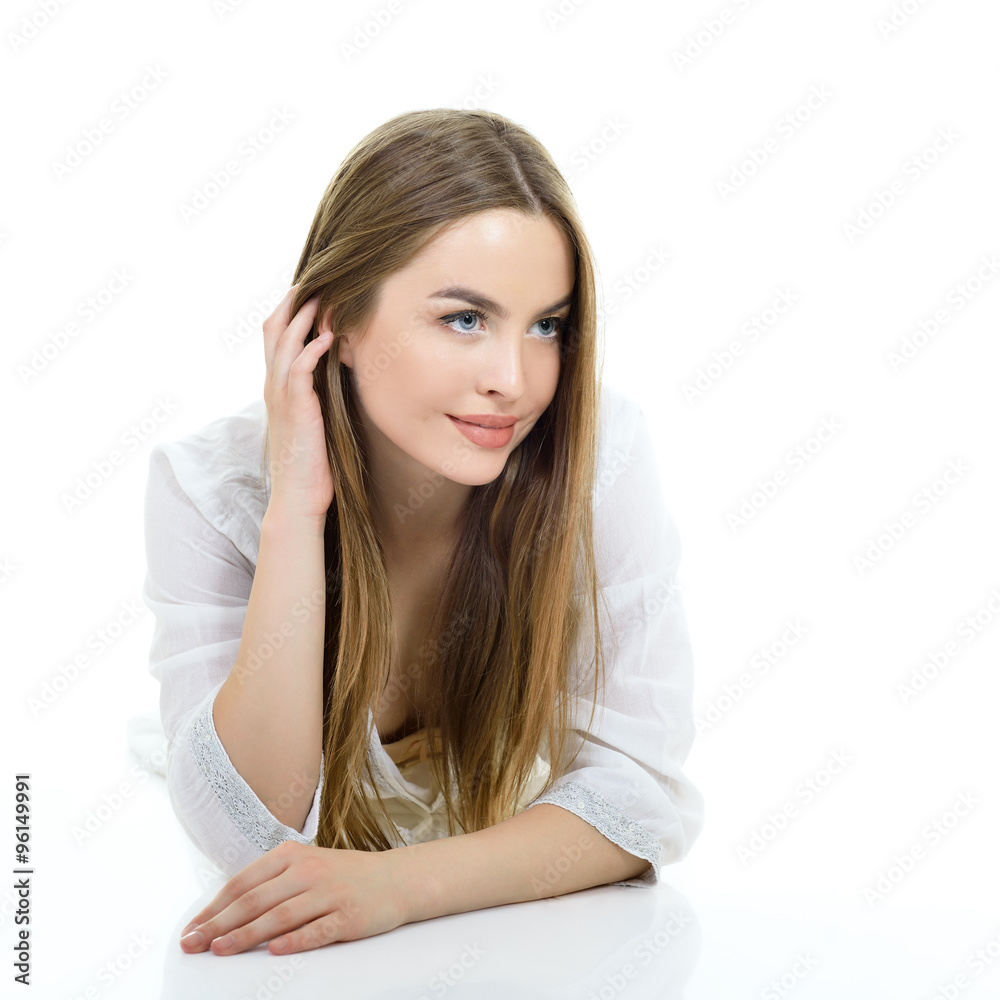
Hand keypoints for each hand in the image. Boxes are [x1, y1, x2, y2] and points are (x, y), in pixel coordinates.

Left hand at [178, 840, 411, 955]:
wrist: (395, 879)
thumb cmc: (343, 877)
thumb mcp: (305, 867)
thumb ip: (271, 883)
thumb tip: (224, 912)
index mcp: (291, 855)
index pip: (243, 882)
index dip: (213, 907)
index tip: (191, 929)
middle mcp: (307, 870)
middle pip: (254, 900)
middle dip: (218, 924)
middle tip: (192, 944)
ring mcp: (328, 893)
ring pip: (279, 917)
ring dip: (246, 935)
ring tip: (220, 951)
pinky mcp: (347, 916)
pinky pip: (316, 930)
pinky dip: (294, 941)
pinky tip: (274, 952)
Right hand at [262, 286, 335, 523]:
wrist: (299, 495)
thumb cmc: (311, 460)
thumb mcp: (314, 418)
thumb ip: (318, 392)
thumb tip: (338, 370)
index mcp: (277, 386)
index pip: (276, 335)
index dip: (289, 309)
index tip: (310, 289)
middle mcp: (273, 385)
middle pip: (273, 329)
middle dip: (292, 301)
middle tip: (314, 279)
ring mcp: (281, 396)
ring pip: (284, 343)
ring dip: (303, 317)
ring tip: (322, 296)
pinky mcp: (295, 409)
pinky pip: (299, 370)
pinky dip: (311, 350)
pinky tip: (328, 337)